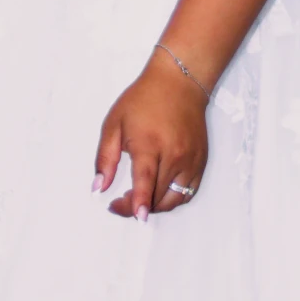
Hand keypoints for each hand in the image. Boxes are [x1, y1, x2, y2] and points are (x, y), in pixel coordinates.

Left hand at [93, 52, 208, 219]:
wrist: (179, 84)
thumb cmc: (143, 101)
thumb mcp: (114, 124)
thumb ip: (105, 158)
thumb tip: (99, 187)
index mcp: (150, 144)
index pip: (146, 181)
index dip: (140, 202)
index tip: (137, 216)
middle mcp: (174, 155)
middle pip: (157, 196)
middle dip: (137, 206)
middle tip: (120, 201)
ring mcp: (191, 161)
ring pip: (173, 199)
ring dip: (154, 206)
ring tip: (138, 197)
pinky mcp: (200, 163)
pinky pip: (187, 193)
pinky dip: (171, 199)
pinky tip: (157, 192)